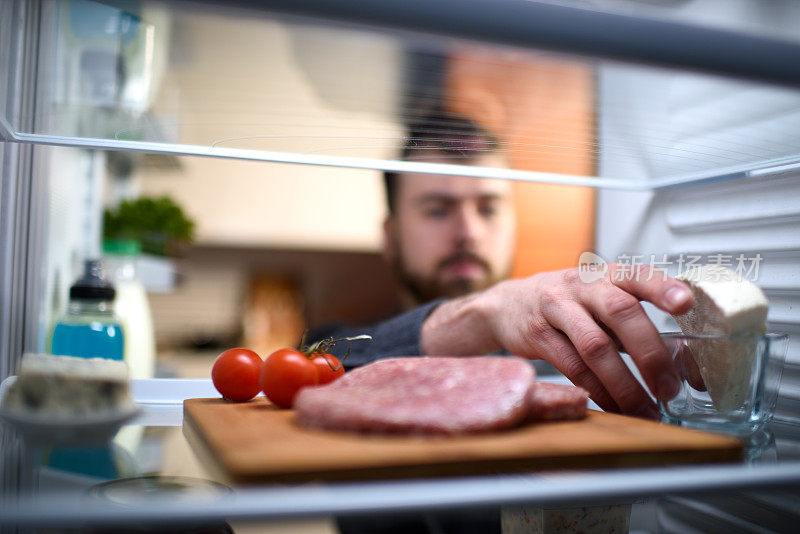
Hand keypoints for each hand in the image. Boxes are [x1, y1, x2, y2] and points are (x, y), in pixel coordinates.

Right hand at [483, 264, 692, 417]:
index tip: (685, 304)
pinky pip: (571, 366)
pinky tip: (613, 406)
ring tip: (645, 408)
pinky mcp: (538, 333)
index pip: (638, 275)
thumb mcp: (599, 299)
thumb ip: (634, 322)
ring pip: (595, 346)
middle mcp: (583, 285)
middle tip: (669, 388)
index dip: (662, 288)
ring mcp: (557, 307)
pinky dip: (596, 390)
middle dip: (650, 353)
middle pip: (620, 312)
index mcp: (606, 275)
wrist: (508, 304)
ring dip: (624, 383)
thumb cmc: (568, 304)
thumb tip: (682, 363)